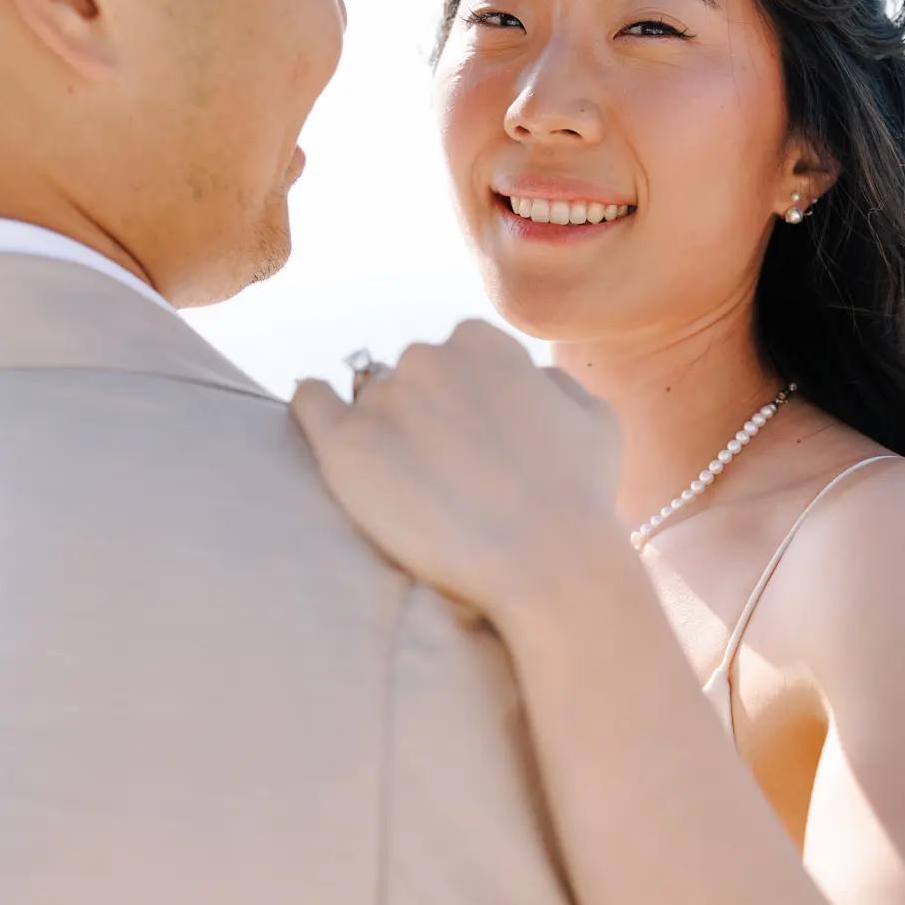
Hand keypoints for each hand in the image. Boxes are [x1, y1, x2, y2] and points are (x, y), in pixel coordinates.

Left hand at [291, 321, 623, 622]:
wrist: (547, 563)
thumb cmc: (579, 497)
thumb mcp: (594, 417)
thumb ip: (552, 383)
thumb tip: (529, 380)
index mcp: (481, 340)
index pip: (457, 355)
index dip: (467, 400)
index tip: (475, 442)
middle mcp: (426, 356)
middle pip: (410, 377)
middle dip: (424, 414)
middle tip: (446, 473)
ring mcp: (382, 400)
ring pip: (366, 400)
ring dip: (383, 431)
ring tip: (409, 486)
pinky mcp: (345, 446)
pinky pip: (310, 403)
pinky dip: (315, 409)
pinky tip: (327, 429)